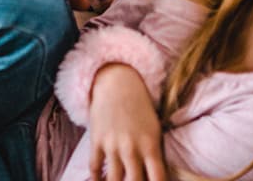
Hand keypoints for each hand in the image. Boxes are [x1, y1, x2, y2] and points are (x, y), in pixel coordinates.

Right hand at [87, 64, 166, 180]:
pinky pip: (94, 167)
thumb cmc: (141, 107)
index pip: (158, 178)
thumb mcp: (155, 129)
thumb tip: (156, 177)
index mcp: (150, 145)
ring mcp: (112, 146)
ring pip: (113, 180)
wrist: (118, 83)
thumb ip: (155, 154)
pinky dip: (96, 178)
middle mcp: (131, 149)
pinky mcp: (96, 141)